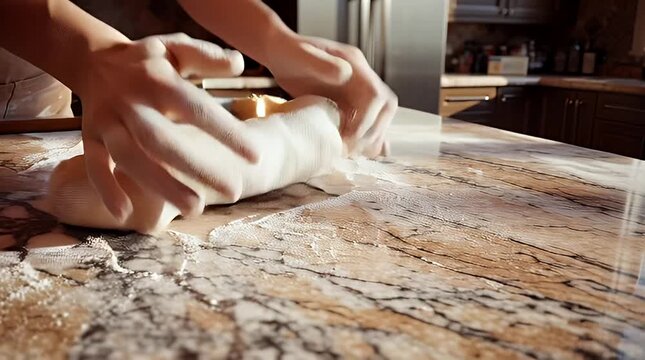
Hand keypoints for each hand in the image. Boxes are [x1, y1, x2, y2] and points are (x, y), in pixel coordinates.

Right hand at [79, 33, 258, 221]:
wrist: (93, 58)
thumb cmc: (150, 61)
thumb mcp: (177, 48)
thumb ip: (207, 57)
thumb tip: (239, 64)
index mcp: (159, 79)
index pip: (197, 108)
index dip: (226, 132)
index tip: (255, 156)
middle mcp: (131, 101)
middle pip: (162, 140)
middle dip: (197, 167)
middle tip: (234, 191)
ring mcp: (107, 120)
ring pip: (130, 157)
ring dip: (160, 185)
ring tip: (194, 208)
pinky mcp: (90, 136)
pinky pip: (94, 164)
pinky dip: (106, 189)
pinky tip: (126, 215)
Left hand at [268, 36, 396, 157]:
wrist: (280, 51)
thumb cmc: (288, 53)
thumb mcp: (301, 56)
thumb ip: (322, 64)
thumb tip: (345, 74)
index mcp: (354, 63)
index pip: (375, 95)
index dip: (366, 119)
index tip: (349, 136)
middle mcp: (362, 76)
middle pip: (385, 107)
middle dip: (373, 131)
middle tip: (351, 148)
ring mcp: (358, 89)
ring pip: (380, 116)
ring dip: (370, 136)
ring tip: (351, 151)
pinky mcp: (351, 101)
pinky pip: (367, 120)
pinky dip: (366, 137)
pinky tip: (358, 150)